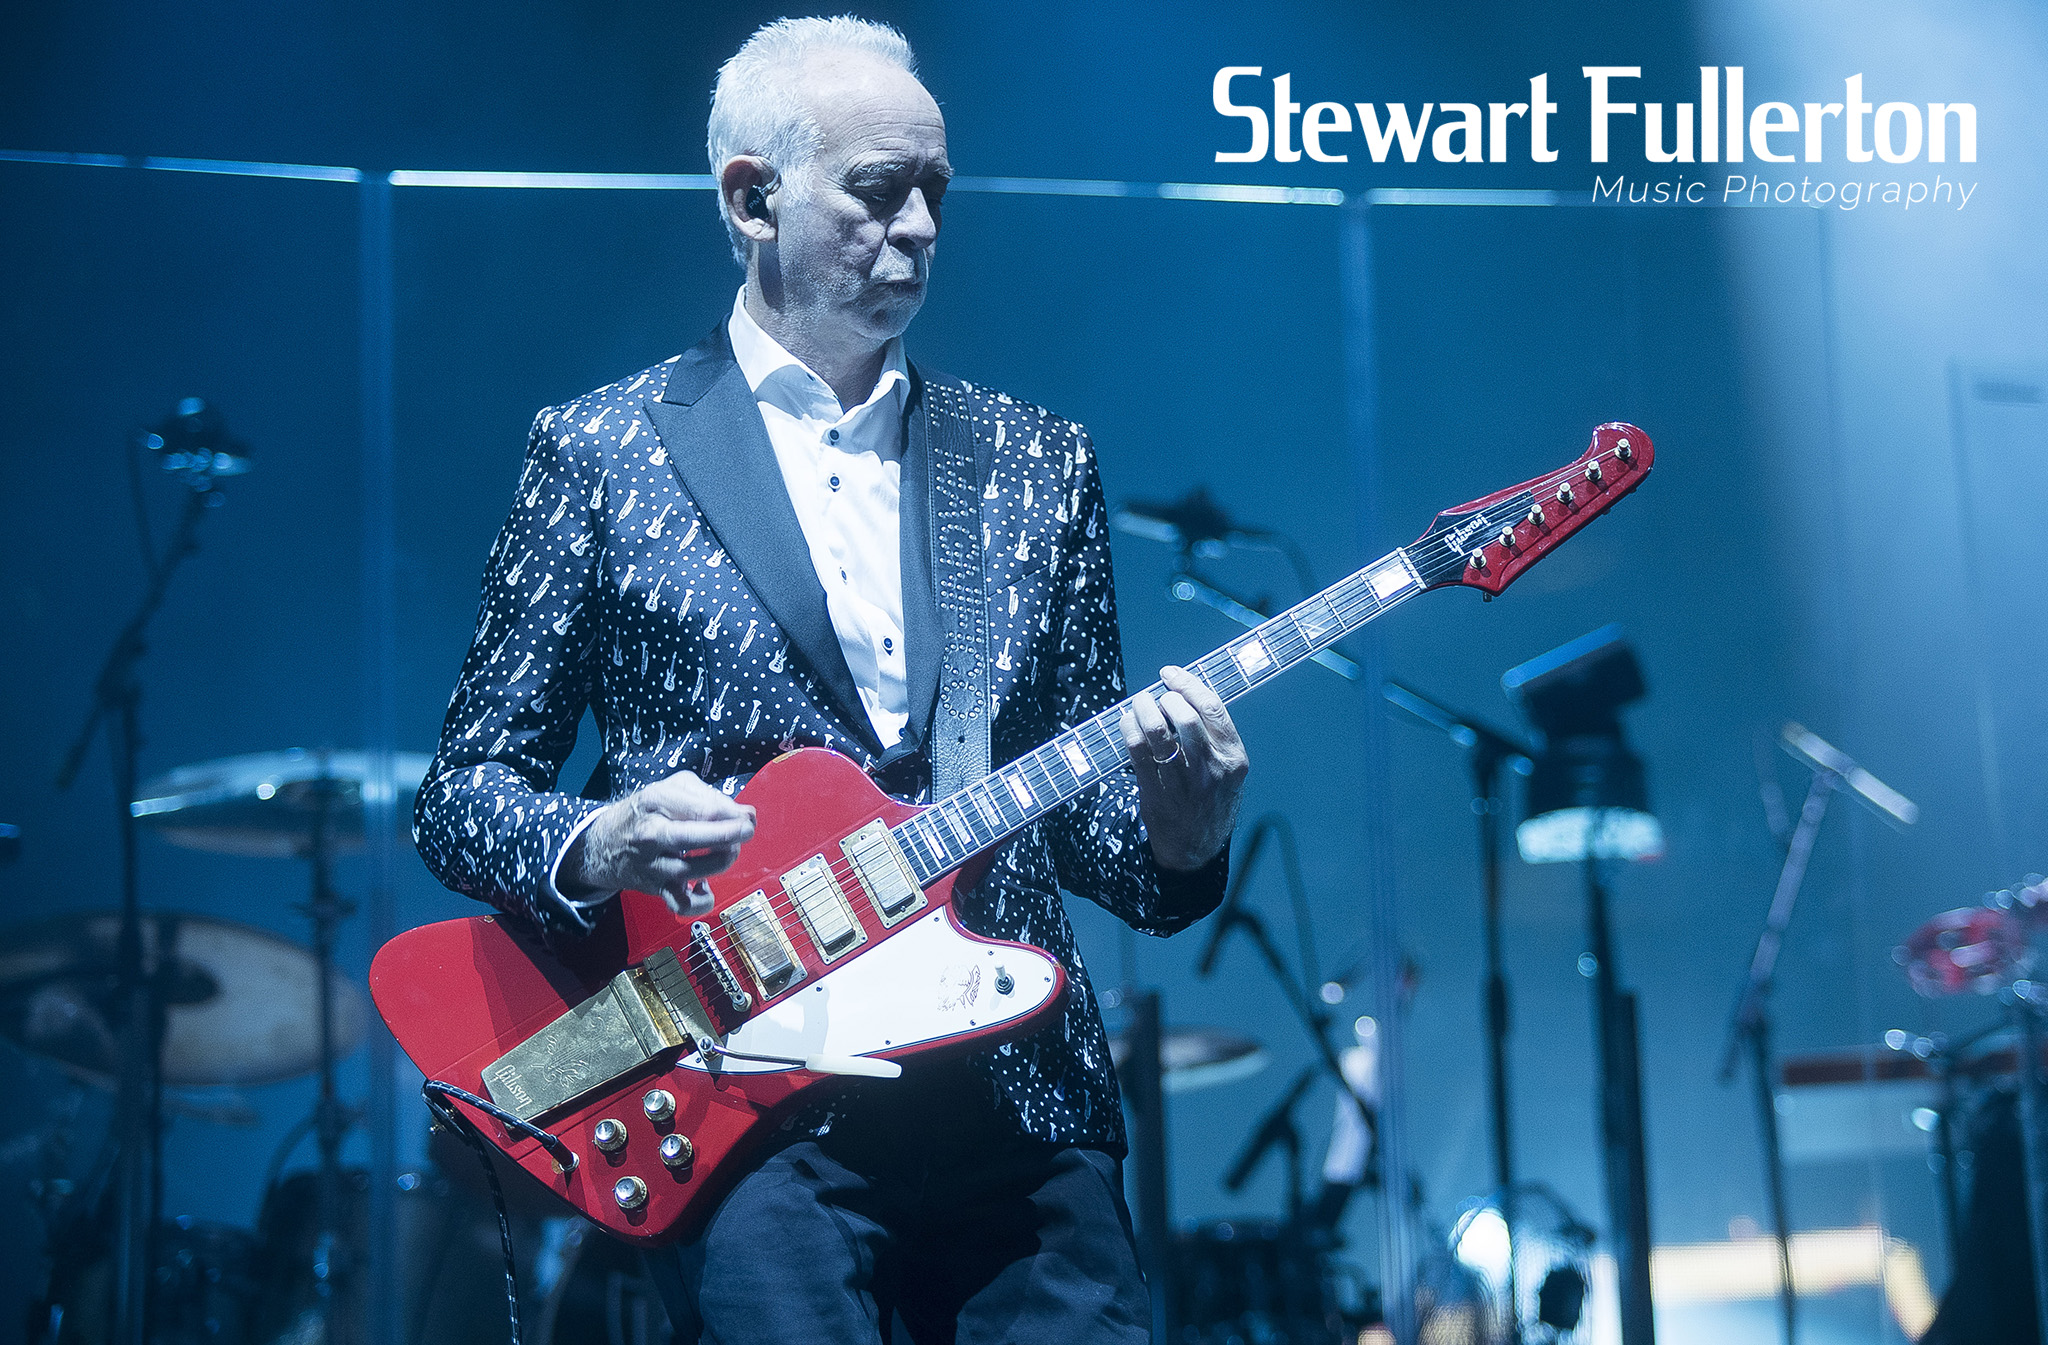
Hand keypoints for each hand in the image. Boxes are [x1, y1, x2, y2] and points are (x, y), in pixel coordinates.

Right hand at [562, 771, 755, 915]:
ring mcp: (652, 864)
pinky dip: (701, 900)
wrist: (604, 843)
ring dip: (721, 860)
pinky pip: (682, 904)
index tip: (747, 816)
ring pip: (693, 870)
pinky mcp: (656, 889)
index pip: (700, 808)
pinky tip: (704, 885)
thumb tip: (746, 814)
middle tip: (746, 830)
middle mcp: (651, 834)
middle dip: (727, 835)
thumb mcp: (672, 789)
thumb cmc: (647, 812)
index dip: (731, 814)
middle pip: (692, 838)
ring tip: (727, 851)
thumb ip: (710, 797)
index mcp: (656, 802)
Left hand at [1119, 665, 1248, 870]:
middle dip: (1163, 698)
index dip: (1187, 684)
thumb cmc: (1210, 800)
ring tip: (1137, 705)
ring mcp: (1183, 784)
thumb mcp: (1227, 770)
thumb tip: (1183, 692)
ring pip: (1158, 733)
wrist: (1196, 850)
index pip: (1212, 708)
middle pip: (1185, 717)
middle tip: (1153, 697)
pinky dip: (1128, 731)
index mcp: (1234, 757)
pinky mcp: (1156, 794)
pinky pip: (1137, 754)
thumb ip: (1213, 736)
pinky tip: (1127, 724)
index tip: (1170, 674)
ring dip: (1142, 711)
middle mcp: (1212, 769)